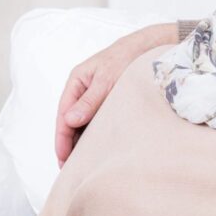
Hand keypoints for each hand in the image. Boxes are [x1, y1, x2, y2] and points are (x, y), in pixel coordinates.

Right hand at [55, 22, 177, 165]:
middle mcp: (84, 90)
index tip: (63, 159)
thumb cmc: (128, 56)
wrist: (153, 46)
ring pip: (85, 123)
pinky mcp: (111, 101)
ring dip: (83, 141)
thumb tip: (70, 120)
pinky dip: (98, 134)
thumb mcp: (108, 78)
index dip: (62, 139)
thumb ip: (90, 100)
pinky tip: (101, 148)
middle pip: (72, 122)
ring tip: (84, 163)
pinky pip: (100, 120)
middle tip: (71, 169)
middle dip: (70, 145)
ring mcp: (97, 96)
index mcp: (77, 81)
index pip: (64, 115)